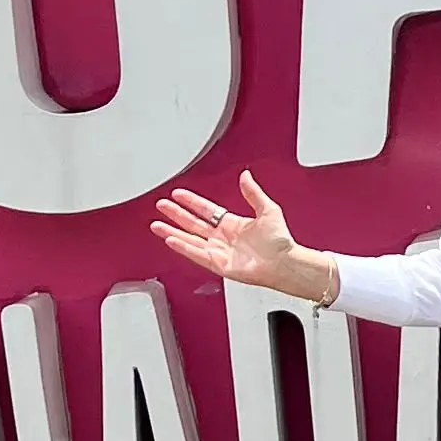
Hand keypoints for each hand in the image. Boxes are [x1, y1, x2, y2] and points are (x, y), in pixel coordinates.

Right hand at [151, 171, 321, 298]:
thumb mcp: (268, 210)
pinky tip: (171, 239)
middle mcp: (223, 238)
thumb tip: (246, 176)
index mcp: (233, 224)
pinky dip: (183, 247)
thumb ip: (253, 193)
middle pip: (193, 224)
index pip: (206, 210)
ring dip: (173, 231)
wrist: (284, 262)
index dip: (192, 202)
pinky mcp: (218, 264)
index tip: (178, 194)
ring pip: (190, 239)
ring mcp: (220, 251)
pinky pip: (196, 254)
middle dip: (176, 214)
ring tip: (156, 224)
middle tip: (161, 206)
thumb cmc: (280, 242)